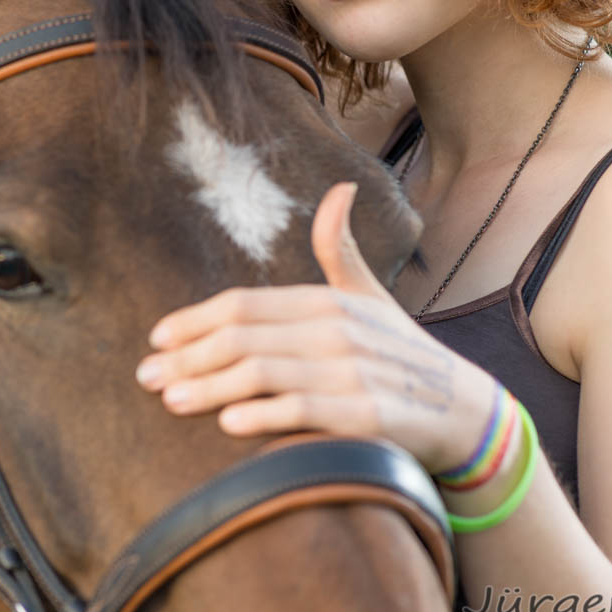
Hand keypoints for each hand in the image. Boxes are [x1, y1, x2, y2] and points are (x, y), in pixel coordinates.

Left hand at [136, 182, 499, 474]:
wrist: (465, 411)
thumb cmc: (402, 354)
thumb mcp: (369, 296)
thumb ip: (338, 248)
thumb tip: (339, 188)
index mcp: (326, 301)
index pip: (242, 305)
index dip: (194, 321)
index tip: (156, 340)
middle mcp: (336, 330)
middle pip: (241, 338)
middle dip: (187, 357)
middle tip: (146, 378)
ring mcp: (351, 372)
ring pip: (262, 372)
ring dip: (209, 386)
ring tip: (170, 400)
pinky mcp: (367, 415)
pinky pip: (302, 411)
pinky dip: (262, 416)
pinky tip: (228, 424)